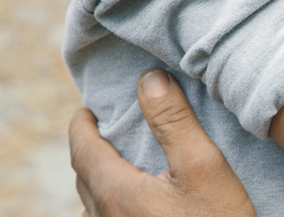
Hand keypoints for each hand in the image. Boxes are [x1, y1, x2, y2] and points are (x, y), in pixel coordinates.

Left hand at [69, 68, 254, 215]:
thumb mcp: (202, 165)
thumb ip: (173, 121)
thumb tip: (148, 79)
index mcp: (115, 192)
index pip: (82, 149)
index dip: (81, 126)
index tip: (85, 110)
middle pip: (84, 177)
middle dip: (90, 150)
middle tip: (103, 130)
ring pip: (93, 206)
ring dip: (99, 181)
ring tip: (117, 167)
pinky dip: (110, 206)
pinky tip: (131, 208)